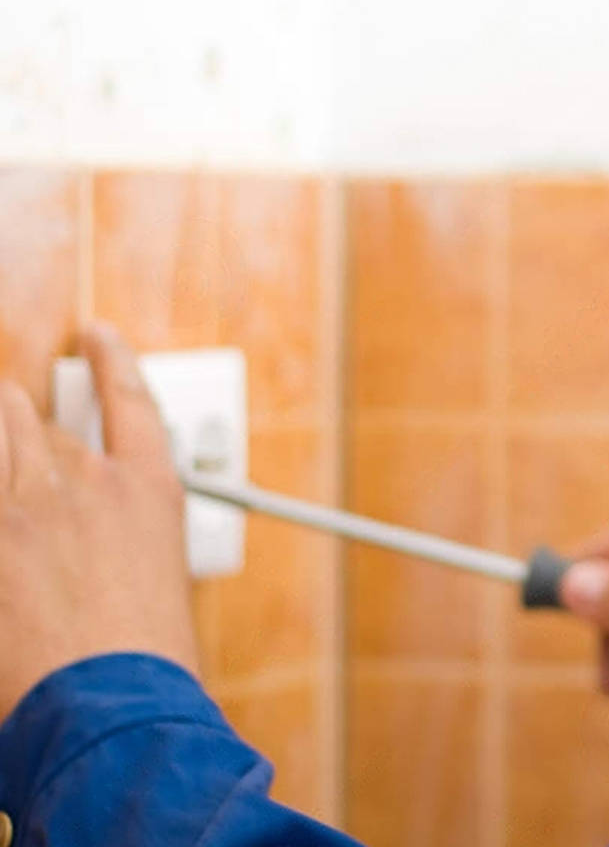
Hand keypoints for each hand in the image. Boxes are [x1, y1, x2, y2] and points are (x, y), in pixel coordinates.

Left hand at [0, 324, 197, 716]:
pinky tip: (4, 511)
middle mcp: (85, 480)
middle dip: (14, 412)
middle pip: (30, 410)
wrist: (112, 702)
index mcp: (147, 489)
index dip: (112, 359)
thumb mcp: (161, 583)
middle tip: (10, 422)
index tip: (98, 337)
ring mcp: (23, 503)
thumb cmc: (146, 662)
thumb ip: (124, 542)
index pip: (129, 397)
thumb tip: (99, 541)